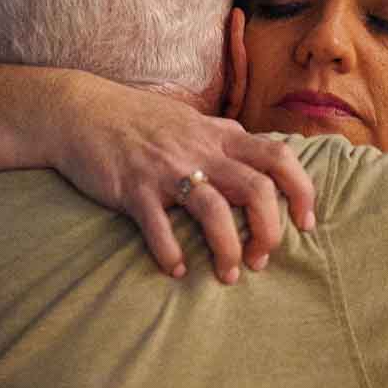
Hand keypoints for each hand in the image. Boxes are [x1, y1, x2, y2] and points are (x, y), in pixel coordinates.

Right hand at [51, 74, 315, 282]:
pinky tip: (176, 269)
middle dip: (269, 230)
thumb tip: (262, 161)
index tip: (306, 223)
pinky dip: (170, 253)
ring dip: (227, 249)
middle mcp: (200, 151)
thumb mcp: (192, 121)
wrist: (81, 111)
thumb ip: (226, 140)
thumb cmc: (139, 121)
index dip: (302, 191)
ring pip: (214, 211)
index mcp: (220, 136)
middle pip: (257, 189)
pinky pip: (158, 227)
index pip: (279, 158)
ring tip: (228, 276)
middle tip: (262, 259)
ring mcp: (166, 169)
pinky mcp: (133, 188)